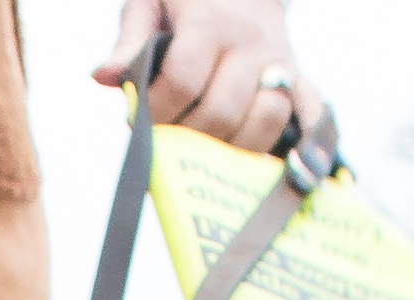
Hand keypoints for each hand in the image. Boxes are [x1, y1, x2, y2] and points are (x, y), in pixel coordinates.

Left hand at [98, 0, 310, 152]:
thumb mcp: (150, 3)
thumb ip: (129, 42)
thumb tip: (103, 78)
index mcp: (209, 22)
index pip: (182, 80)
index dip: (157, 111)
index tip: (140, 121)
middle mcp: (251, 44)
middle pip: (222, 111)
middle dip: (189, 136)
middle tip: (170, 140)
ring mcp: (280, 65)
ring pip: (265, 122)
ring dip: (231, 148)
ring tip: (206, 148)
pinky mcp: (300, 82)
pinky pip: (309, 120)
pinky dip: (302, 149)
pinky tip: (283, 169)